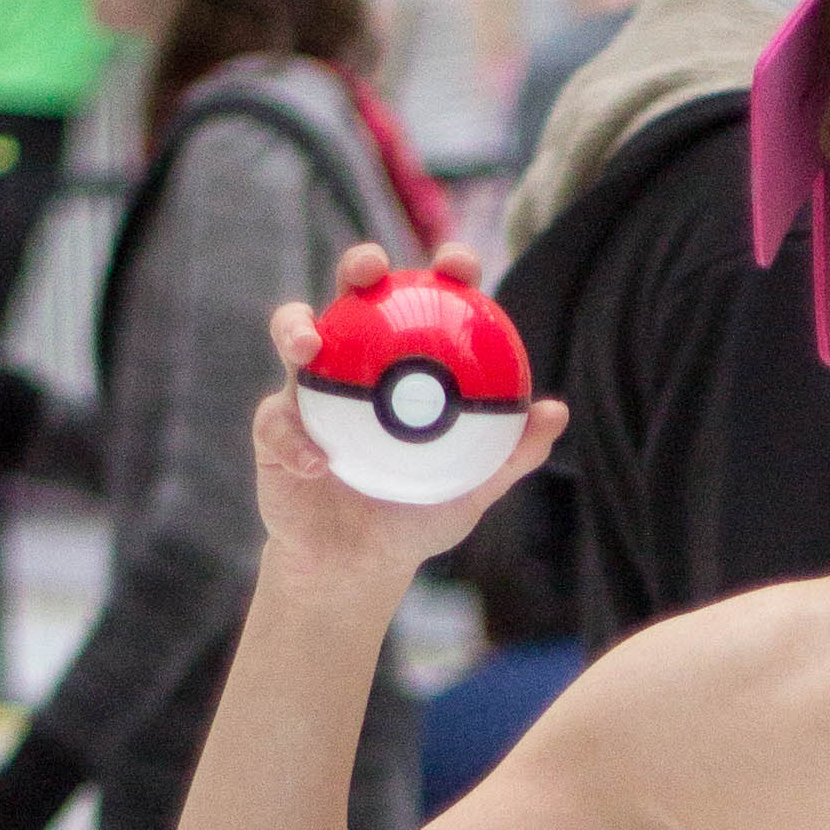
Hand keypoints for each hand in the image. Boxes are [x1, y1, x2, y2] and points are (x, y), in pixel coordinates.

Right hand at [255, 244, 567, 591]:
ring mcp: (310, 389)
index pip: (425, 302)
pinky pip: (278, 423)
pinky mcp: (274, 427)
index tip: (459, 266)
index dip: (442, 271)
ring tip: (309, 347)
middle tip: (372, 268)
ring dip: (295, 329)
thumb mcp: (474, 488)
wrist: (360, 564)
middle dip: (360, 264)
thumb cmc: (419, 516)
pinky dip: (296, 440)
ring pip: (293, 335)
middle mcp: (356, 362)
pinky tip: (318, 462)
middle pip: (354, 294)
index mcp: (406, 364)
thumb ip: (513, 452)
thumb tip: (555, 411)